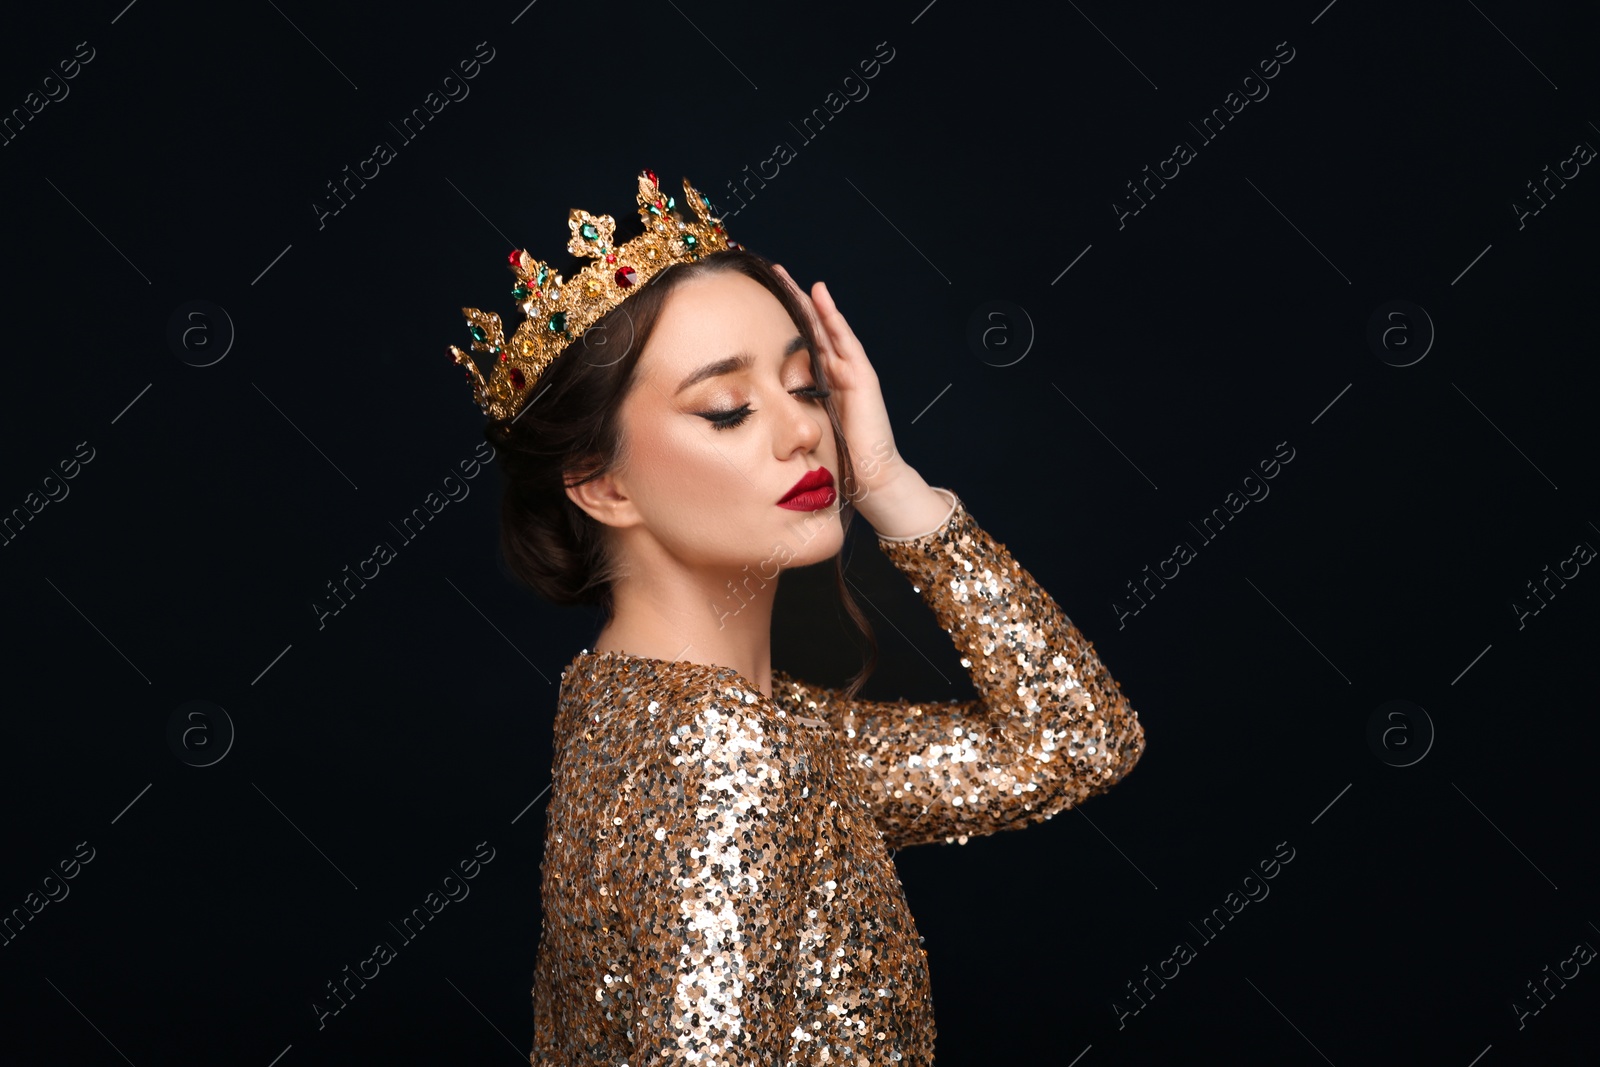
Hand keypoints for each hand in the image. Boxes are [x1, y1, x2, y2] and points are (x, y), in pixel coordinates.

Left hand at [771, 265, 905, 505]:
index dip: (781, 325)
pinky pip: (845, 341)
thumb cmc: (837, 463)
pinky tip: (820, 296)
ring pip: (827, 328)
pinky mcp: (863, 377)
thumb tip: (743, 420)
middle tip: (772, 274)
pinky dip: (833, 317)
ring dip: (809, 301)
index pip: (798, 347)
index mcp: (820, 387)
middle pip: (811, 330)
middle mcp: (836, 374)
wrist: (870, 479)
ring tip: (790, 276)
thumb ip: (783, 422)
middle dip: (793, 303)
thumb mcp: (801, 435)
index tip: (757, 304)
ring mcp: (852, 372)